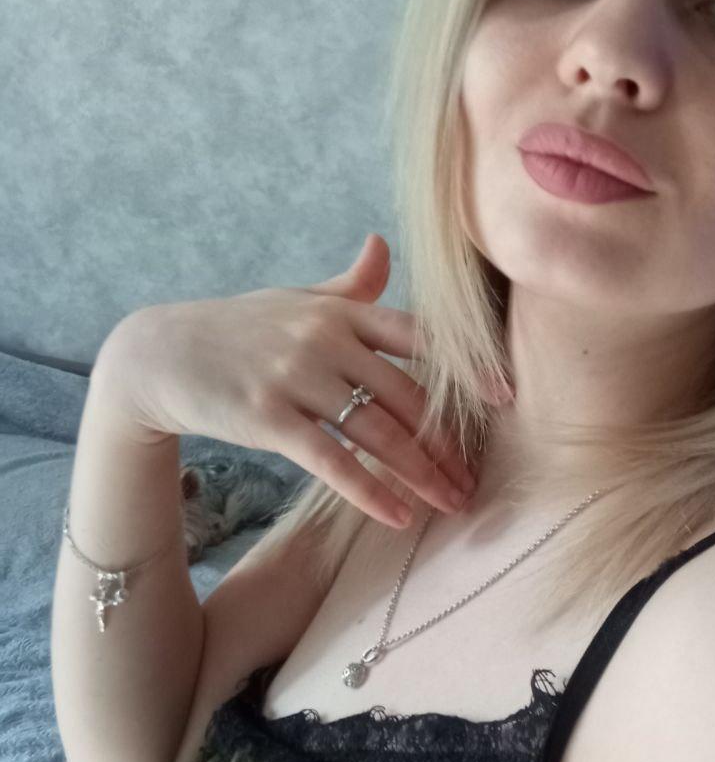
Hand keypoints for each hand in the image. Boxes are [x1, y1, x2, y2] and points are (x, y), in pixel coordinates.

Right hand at [92, 234, 491, 528]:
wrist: (161, 352)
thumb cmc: (240, 327)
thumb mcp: (296, 299)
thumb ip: (348, 285)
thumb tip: (382, 243)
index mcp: (341, 311)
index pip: (418, 336)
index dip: (465, 367)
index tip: (505, 398)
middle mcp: (325, 339)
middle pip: (406, 396)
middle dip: (448, 443)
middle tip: (476, 481)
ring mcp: (295, 376)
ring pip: (377, 432)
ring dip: (421, 474)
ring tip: (451, 504)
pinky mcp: (267, 417)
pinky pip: (331, 460)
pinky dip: (370, 491)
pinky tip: (398, 518)